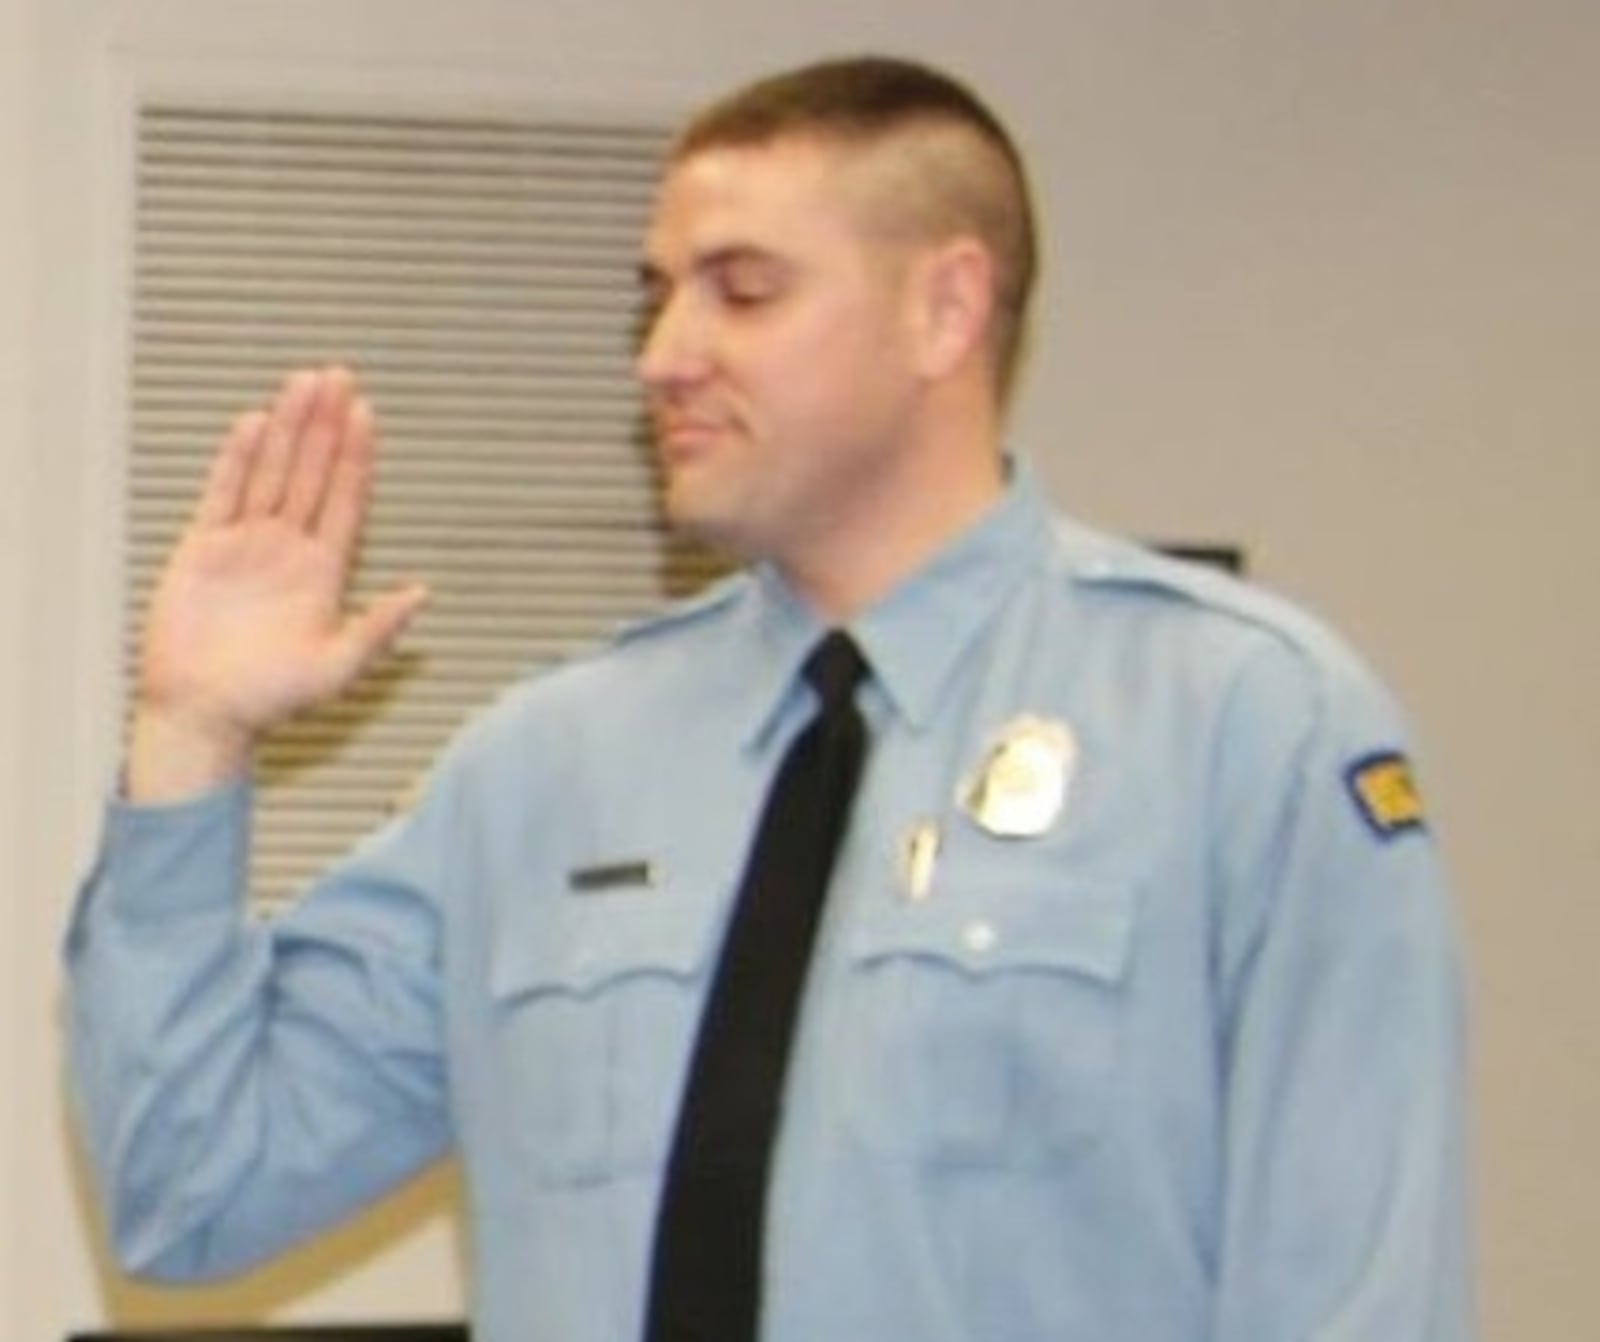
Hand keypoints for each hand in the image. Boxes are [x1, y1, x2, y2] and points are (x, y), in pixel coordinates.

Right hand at [128, 366, 427, 801]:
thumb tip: (422, 592)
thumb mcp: (337, 668)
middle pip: (311, 473)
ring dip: (288, 429)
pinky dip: (237, 460)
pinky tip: (254, 423)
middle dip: (325, 426)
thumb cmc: (271, 701)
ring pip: (271, 473)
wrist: (203, 715)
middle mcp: (288, 549)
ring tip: (302, 382)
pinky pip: (223, 494)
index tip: (366, 413)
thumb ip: (377, 628)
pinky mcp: (203, 549)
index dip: (355, 456)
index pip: (345, 499)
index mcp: (324, 572)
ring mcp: (246, 545)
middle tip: (339, 375)